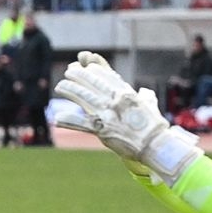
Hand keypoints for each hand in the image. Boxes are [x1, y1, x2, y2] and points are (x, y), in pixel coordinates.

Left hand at [52, 54, 203, 182]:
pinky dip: (68, 120)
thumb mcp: (150, 106)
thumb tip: (145, 92)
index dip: (95, 72)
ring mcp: (107, 114)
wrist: (154, 144)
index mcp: (126, 94)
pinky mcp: (101, 129)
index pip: (107, 77)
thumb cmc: (154, 126)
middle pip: (92, 84)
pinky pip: (81, 123)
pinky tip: (57, 117)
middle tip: (69, 72)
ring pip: (84, 97)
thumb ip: (145, 97)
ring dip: (70, 90)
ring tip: (60, 86)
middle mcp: (115, 101)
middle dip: (79, 76)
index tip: (87, 68)